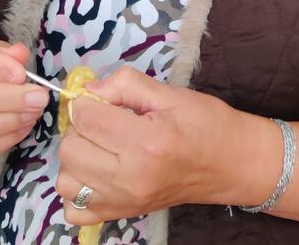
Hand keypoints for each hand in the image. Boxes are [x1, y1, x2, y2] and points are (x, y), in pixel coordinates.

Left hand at [56, 67, 268, 225]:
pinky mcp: (122, 214)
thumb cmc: (206, 124)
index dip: (89, 102)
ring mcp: (124, 201)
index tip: (105, 100)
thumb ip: (125, 84)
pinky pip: (75, 211)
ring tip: (101, 146)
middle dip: (81, 128)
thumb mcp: (170, 94)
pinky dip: (79, 191)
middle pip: (70, 149)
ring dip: (77, 158)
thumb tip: (89, 91)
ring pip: (66, 180)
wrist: (232, 163)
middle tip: (105, 120)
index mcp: (145, 142)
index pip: (86, 118)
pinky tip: (98, 173)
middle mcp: (130, 177)